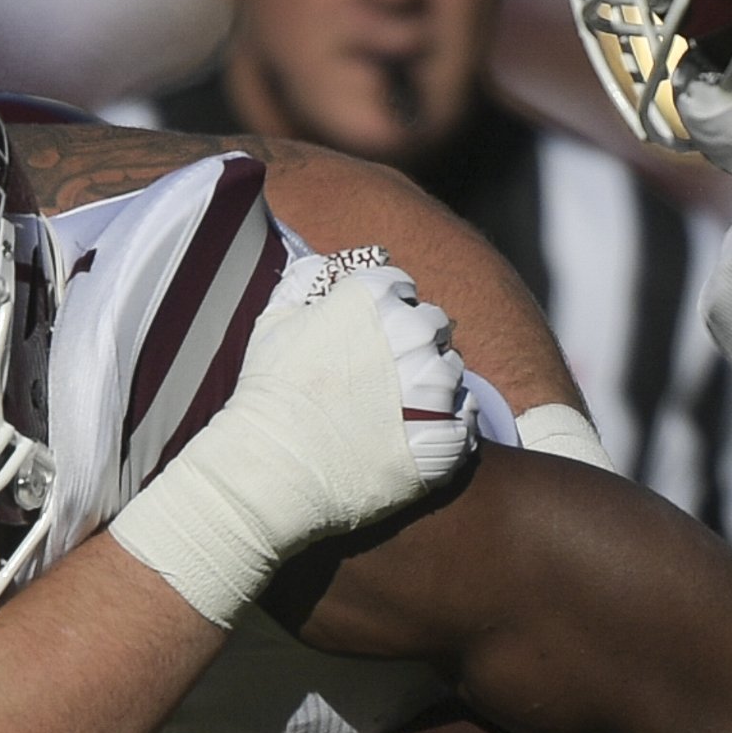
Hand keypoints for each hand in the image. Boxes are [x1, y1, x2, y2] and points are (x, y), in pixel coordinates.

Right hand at [110, 262, 474, 626]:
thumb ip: (304, 283)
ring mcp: (431, 386)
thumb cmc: (267, 395)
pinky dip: (450, 426)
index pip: (401, 288)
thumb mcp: (273, 323)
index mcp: (371, 299)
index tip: (368, 338)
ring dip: (434, 386)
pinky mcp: (442, 436)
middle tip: (387, 376)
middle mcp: (410, 333)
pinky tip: (420, 435)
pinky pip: (464, 420)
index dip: (386, 311)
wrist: (269, 468)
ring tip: (399, 410)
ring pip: (454, 373)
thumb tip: (322, 264)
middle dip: (417, 344)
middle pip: (435, 326)